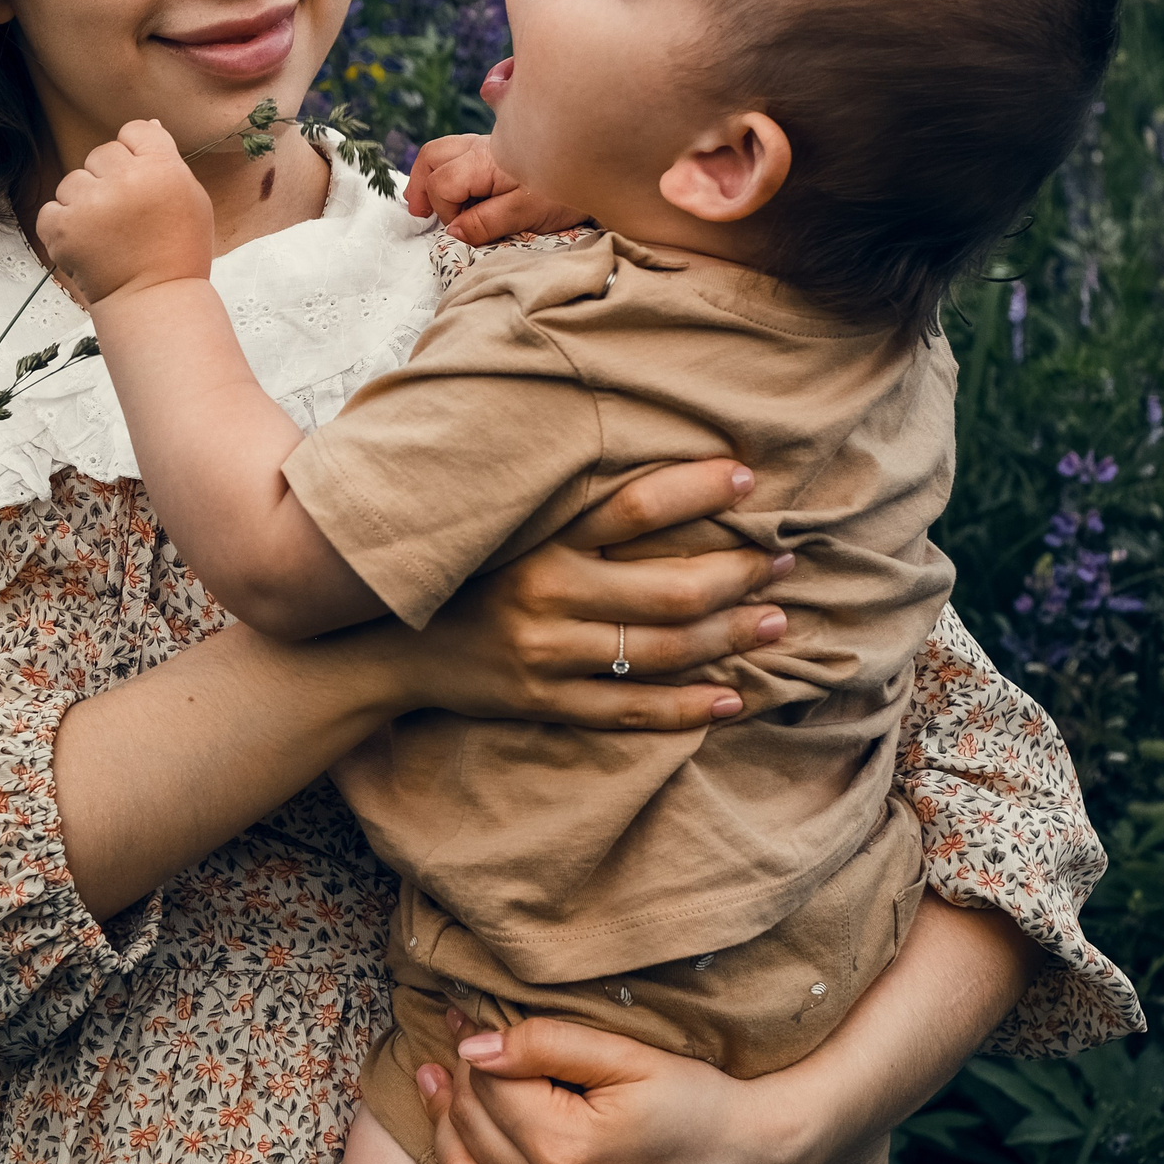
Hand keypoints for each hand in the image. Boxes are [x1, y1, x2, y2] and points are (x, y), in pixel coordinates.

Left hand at [34, 119, 215, 305]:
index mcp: (162, 168)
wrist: (155, 300)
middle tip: (126, 215)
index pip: (135, 130)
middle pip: (102, 153)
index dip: (136, 154)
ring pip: (74, 180)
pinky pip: (51, 208)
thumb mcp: (192, 199)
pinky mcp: (62, 227)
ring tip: (106, 233)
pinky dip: (63, 225)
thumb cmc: (178, 252)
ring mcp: (90, 203)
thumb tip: (149, 126)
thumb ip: (168, 160)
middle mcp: (125, 180)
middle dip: (109, 178)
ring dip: (84, 201)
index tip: (141, 182)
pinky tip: (87, 242)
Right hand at [372, 461, 791, 729]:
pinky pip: (629, 710)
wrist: (381, 645)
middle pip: (668, 589)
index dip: (698, 492)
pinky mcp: (541, 701)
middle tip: (783, 564)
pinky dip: (686, 707)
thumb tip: (636, 453)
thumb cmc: (456, 570)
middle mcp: (546, 594)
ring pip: (660, 652)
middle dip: (737, 575)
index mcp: (540, 538)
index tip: (748, 481)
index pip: (635, 507)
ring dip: (728, 639)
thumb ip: (563, 495)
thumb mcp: (502, 521)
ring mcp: (545, 655)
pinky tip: (732, 697)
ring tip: (776, 623)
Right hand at [406, 134, 589, 245]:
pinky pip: (461, 153)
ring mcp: (490, 146)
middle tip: (418, 213)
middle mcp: (483, 147)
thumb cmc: (566, 193)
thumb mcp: (526, 214)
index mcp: (486, 161)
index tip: (463, 229)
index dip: (445, 211)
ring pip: (443, 150)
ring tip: (427, 202)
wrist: (600, 169)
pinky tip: (457, 190)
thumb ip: (487, 222)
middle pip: (433, 156)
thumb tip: (453, 232)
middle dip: (420, 184)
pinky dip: (448, 170)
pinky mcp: (500, 151)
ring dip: (430, 175)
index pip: (442, 184)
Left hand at [416, 893, 1047, 1163]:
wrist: (742, 1154)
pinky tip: (452, 1132)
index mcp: (567, 1148)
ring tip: (431, 1074)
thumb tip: (474, 1041)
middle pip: (474, 1122)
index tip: (457, 1004)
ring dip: (445, 1118)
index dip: (468, 1039)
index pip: (488, 1084)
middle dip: (455, 1073)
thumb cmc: (695, 1099)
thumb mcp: (630, 1057)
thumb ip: (550, 1045)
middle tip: (447, 1026)